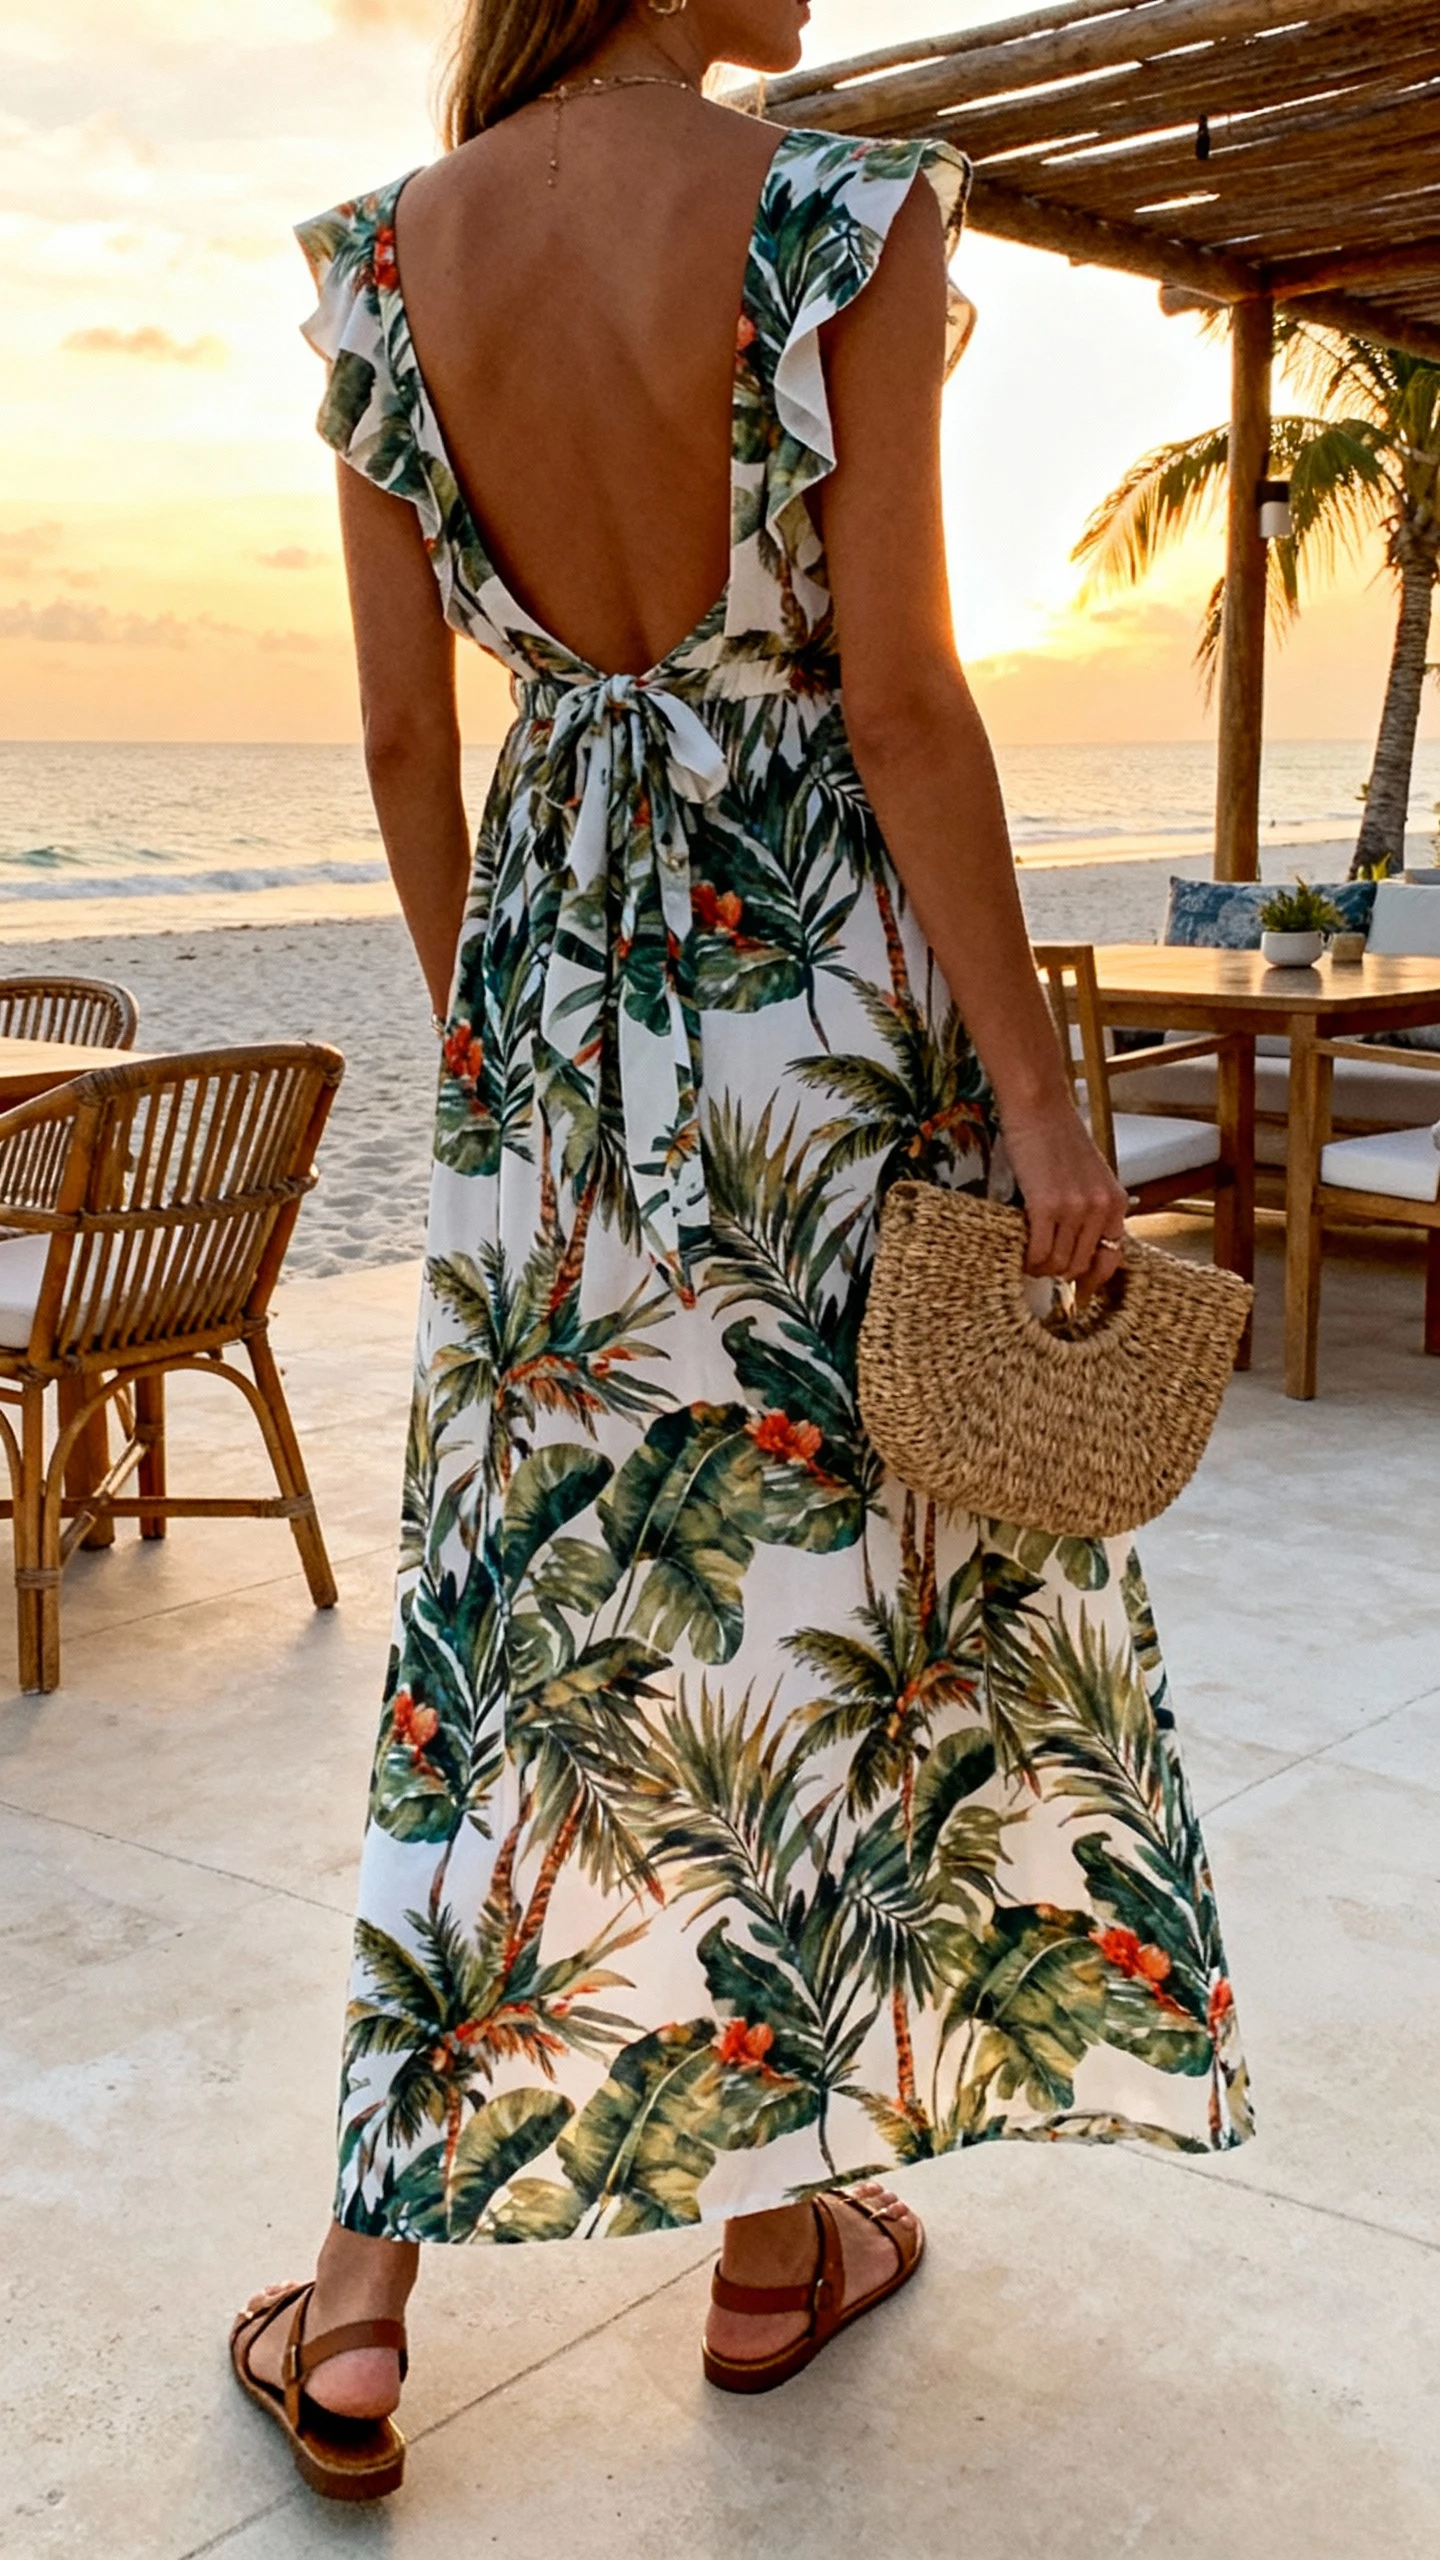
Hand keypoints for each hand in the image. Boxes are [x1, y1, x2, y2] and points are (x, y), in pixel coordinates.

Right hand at [999, 1100, 1130, 1291]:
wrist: (1039, 1106)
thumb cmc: (1057, 1136)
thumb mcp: (1087, 1175)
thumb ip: (1088, 1207)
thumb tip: (1071, 1247)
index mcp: (1114, 1202)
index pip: (1111, 1257)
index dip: (1092, 1278)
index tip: (1078, 1289)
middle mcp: (1100, 1208)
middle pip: (1081, 1266)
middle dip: (1060, 1275)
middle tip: (1042, 1270)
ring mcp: (1075, 1209)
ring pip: (1059, 1265)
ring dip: (1041, 1269)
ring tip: (1028, 1261)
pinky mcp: (1046, 1206)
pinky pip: (1039, 1252)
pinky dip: (1028, 1260)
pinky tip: (1020, 1254)